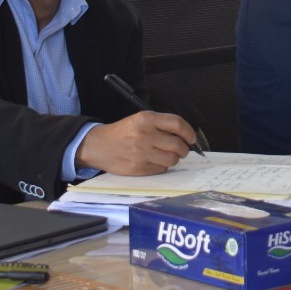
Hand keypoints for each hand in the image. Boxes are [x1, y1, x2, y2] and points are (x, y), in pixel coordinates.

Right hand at [76, 111, 194, 175]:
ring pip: (172, 159)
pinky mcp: (138, 168)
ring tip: (168, 155)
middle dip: (184, 149)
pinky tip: (155, 161)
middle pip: (177, 144)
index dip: (189, 132)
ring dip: (174, 159)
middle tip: (182, 149)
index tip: (191, 138)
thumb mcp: (140, 120)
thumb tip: (185, 135)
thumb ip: (161, 124)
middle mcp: (144, 135)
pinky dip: (163, 166)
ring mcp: (141, 153)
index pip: (177, 124)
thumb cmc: (123, 132)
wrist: (98, 146)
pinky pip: (161, 169)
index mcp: (146, 119)